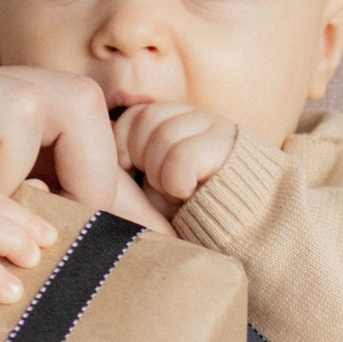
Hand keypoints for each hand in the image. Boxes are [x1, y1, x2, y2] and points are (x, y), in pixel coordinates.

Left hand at [116, 101, 239, 205]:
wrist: (237, 228)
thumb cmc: (188, 208)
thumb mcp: (154, 178)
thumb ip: (133, 155)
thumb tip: (105, 133)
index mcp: (175, 120)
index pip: (134, 113)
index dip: (123, 140)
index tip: (130, 167)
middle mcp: (195, 116)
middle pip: (145, 118)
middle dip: (142, 158)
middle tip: (161, 183)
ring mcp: (214, 126)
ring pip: (164, 136)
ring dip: (162, 175)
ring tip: (178, 191)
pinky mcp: (227, 142)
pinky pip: (182, 158)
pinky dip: (179, 184)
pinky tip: (191, 194)